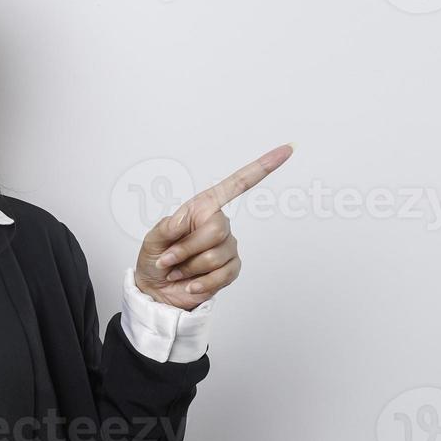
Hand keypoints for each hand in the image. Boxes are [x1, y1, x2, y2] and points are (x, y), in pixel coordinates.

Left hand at [132, 144, 293, 309]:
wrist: (158, 290)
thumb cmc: (155, 259)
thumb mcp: (152, 240)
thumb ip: (166, 228)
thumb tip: (183, 222)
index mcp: (203, 207)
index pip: (236, 185)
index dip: (261, 168)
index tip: (287, 150)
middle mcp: (219, 223)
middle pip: (216, 230)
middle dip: (186, 248)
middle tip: (168, 259)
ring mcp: (228, 246)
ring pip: (214, 256)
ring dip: (188, 268)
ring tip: (176, 271)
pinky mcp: (231, 268)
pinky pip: (222, 276)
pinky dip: (200, 283)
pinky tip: (190, 284)